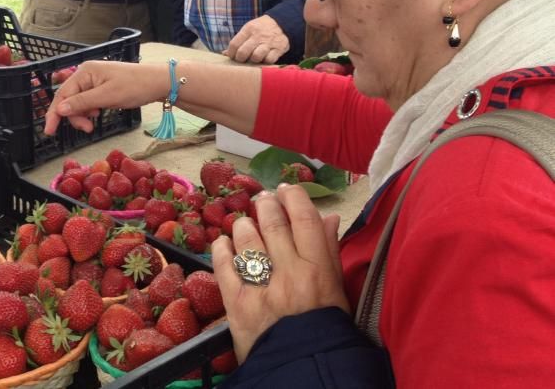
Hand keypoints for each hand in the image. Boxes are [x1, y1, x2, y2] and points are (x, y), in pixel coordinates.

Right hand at [45, 61, 169, 135]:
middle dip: (74, 116)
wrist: (158, 83)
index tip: (49, 131)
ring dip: (83, 115)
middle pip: (69, 99)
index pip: (62, 94)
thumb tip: (60, 109)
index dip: (54, 113)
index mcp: (84, 72)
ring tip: (94, 123)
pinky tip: (98, 114)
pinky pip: (88, 102)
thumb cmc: (134, 86)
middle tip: (87, 129)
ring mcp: (94, 81)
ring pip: (78, 103)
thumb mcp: (107, 96)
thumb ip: (82, 103)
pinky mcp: (101, 88)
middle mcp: (86, 74)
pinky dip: (90, 111)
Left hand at [211, 184, 347, 362]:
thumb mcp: (336, 290)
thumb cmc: (324, 328)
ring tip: (245, 225)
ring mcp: (260, 287)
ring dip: (243, 225)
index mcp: (318, 270)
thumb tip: (328, 217)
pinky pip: (222, 264)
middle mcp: (289, 273)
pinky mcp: (235, 302)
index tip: (286, 190)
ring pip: (245, 237)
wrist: (301, 369)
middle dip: (265, 204)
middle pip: (272, 221)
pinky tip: (225, 244)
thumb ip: (330, 251)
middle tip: (263, 200)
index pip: (305, 219)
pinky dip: (222, 248)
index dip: (294, 197)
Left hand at [225, 15, 289, 63]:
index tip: (233, 56)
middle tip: (242, 59)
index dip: (231, 53)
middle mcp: (258, 35)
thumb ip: (238, 41)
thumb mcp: (248, 29)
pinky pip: (269, 60)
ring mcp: (269, 42)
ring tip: (254, 59)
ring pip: (256, 57)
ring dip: (253, 60)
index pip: (234, 44)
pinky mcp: (279, 49)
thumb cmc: (261, 29)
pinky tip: (264, 58)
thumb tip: (225, 54)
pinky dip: (265, 62)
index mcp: (248, 29)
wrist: (282, 22)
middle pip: (243, 52)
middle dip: (240, 59)